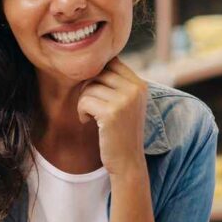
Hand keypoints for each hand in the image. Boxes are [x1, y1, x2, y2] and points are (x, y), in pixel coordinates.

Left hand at [77, 58, 147, 177]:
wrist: (127, 161)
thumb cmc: (121, 132)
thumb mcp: (126, 103)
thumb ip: (117, 82)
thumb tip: (93, 59)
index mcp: (140, 84)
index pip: (112, 62)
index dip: (97, 74)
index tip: (95, 92)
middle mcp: (135, 89)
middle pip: (98, 72)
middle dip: (88, 88)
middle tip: (90, 106)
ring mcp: (125, 100)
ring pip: (89, 87)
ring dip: (84, 101)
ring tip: (91, 115)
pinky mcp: (111, 113)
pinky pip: (85, 100)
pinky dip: (81, 112)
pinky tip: (87, 122)